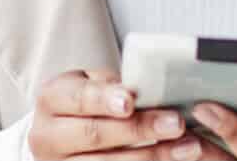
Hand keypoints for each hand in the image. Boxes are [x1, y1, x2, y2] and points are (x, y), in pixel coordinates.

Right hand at [27, 69, 203, 160]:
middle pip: (95, 135)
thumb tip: (153, 86)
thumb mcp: (90, 82)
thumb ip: (113, 85)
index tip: (131, 101)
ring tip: (188, 146)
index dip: (105, 100)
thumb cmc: (84, 101)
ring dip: (152, 156)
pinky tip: (172, 160)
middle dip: (139, 129)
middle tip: (176, 123)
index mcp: (51, 100)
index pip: (79, 99)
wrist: (60, 135)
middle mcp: (48, 137)